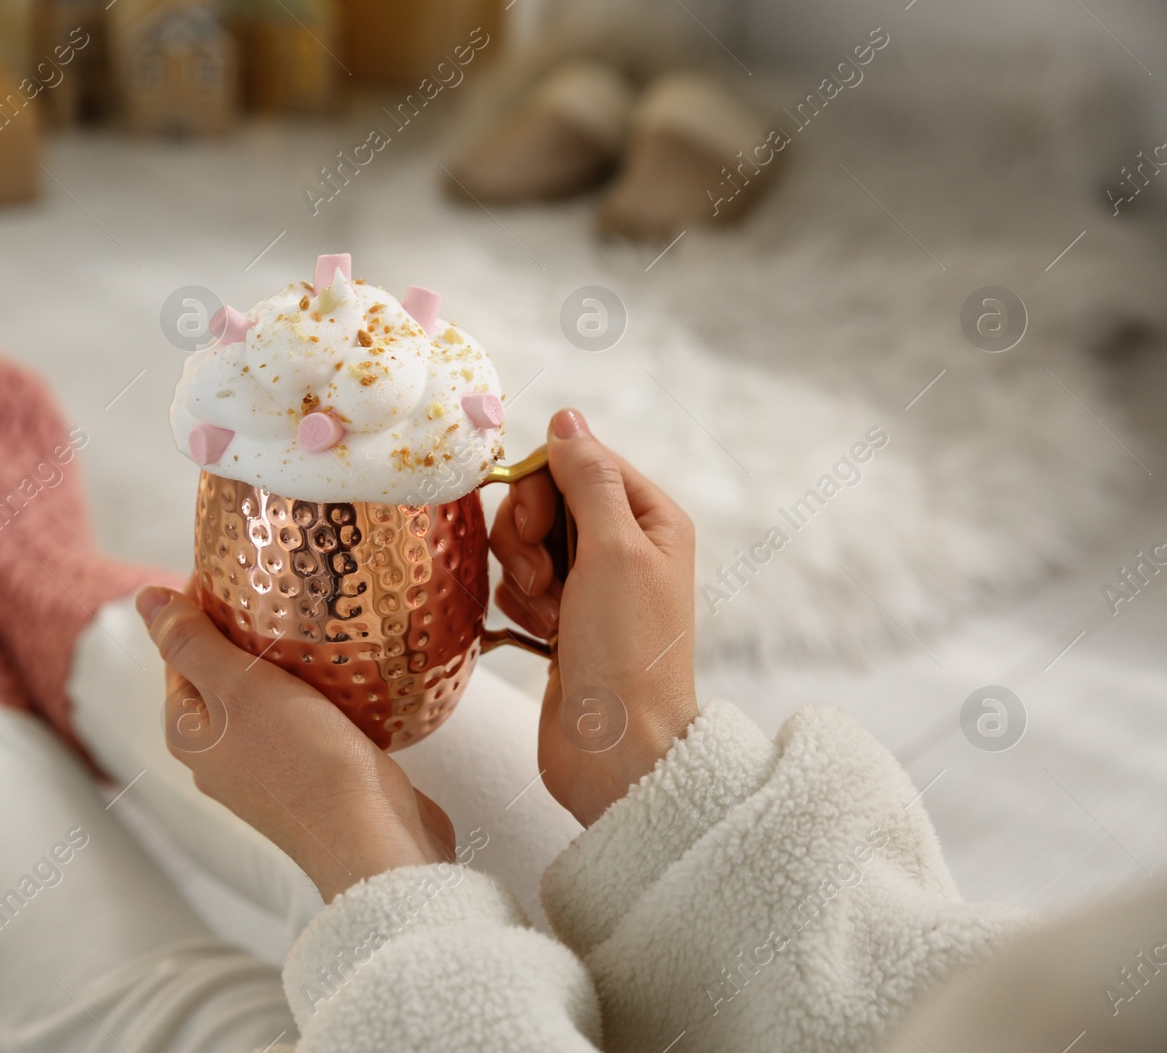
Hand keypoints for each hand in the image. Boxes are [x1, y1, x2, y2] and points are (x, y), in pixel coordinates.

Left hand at [136, 586, 456, 900]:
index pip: (180, 650)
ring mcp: (263, 770)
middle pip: (221, 671)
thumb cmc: (303, 759)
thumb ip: (191, 641)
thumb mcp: (238, 686)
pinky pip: (302, 719)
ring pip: (264, 696)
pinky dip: (315, 690)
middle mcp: (216, 755)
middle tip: (284, 585)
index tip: (241, 564)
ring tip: (318, 618)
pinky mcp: (309, 777)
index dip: (204, 603)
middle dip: (247, 628)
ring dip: (286, 659)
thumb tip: (144, 599)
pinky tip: (344, 669)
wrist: (372, 836)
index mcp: (187, 732)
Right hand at [489, 409, 698, 826]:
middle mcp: (622, 545)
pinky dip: (520, 608)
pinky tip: (543, 638)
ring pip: (522, 544)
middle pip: (542, 500)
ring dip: (523, 578)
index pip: (577, 460)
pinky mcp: (559, 619)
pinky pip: (516, 586)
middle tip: (545, 580)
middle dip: (527, 537)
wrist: (615, 750)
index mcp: (650, 518)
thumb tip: (567, 417)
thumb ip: (588, 478)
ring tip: (551, 617)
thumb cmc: (627, 651)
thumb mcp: (614, 551)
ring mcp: (589, 584)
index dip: (543, 485)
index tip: (537, 524)